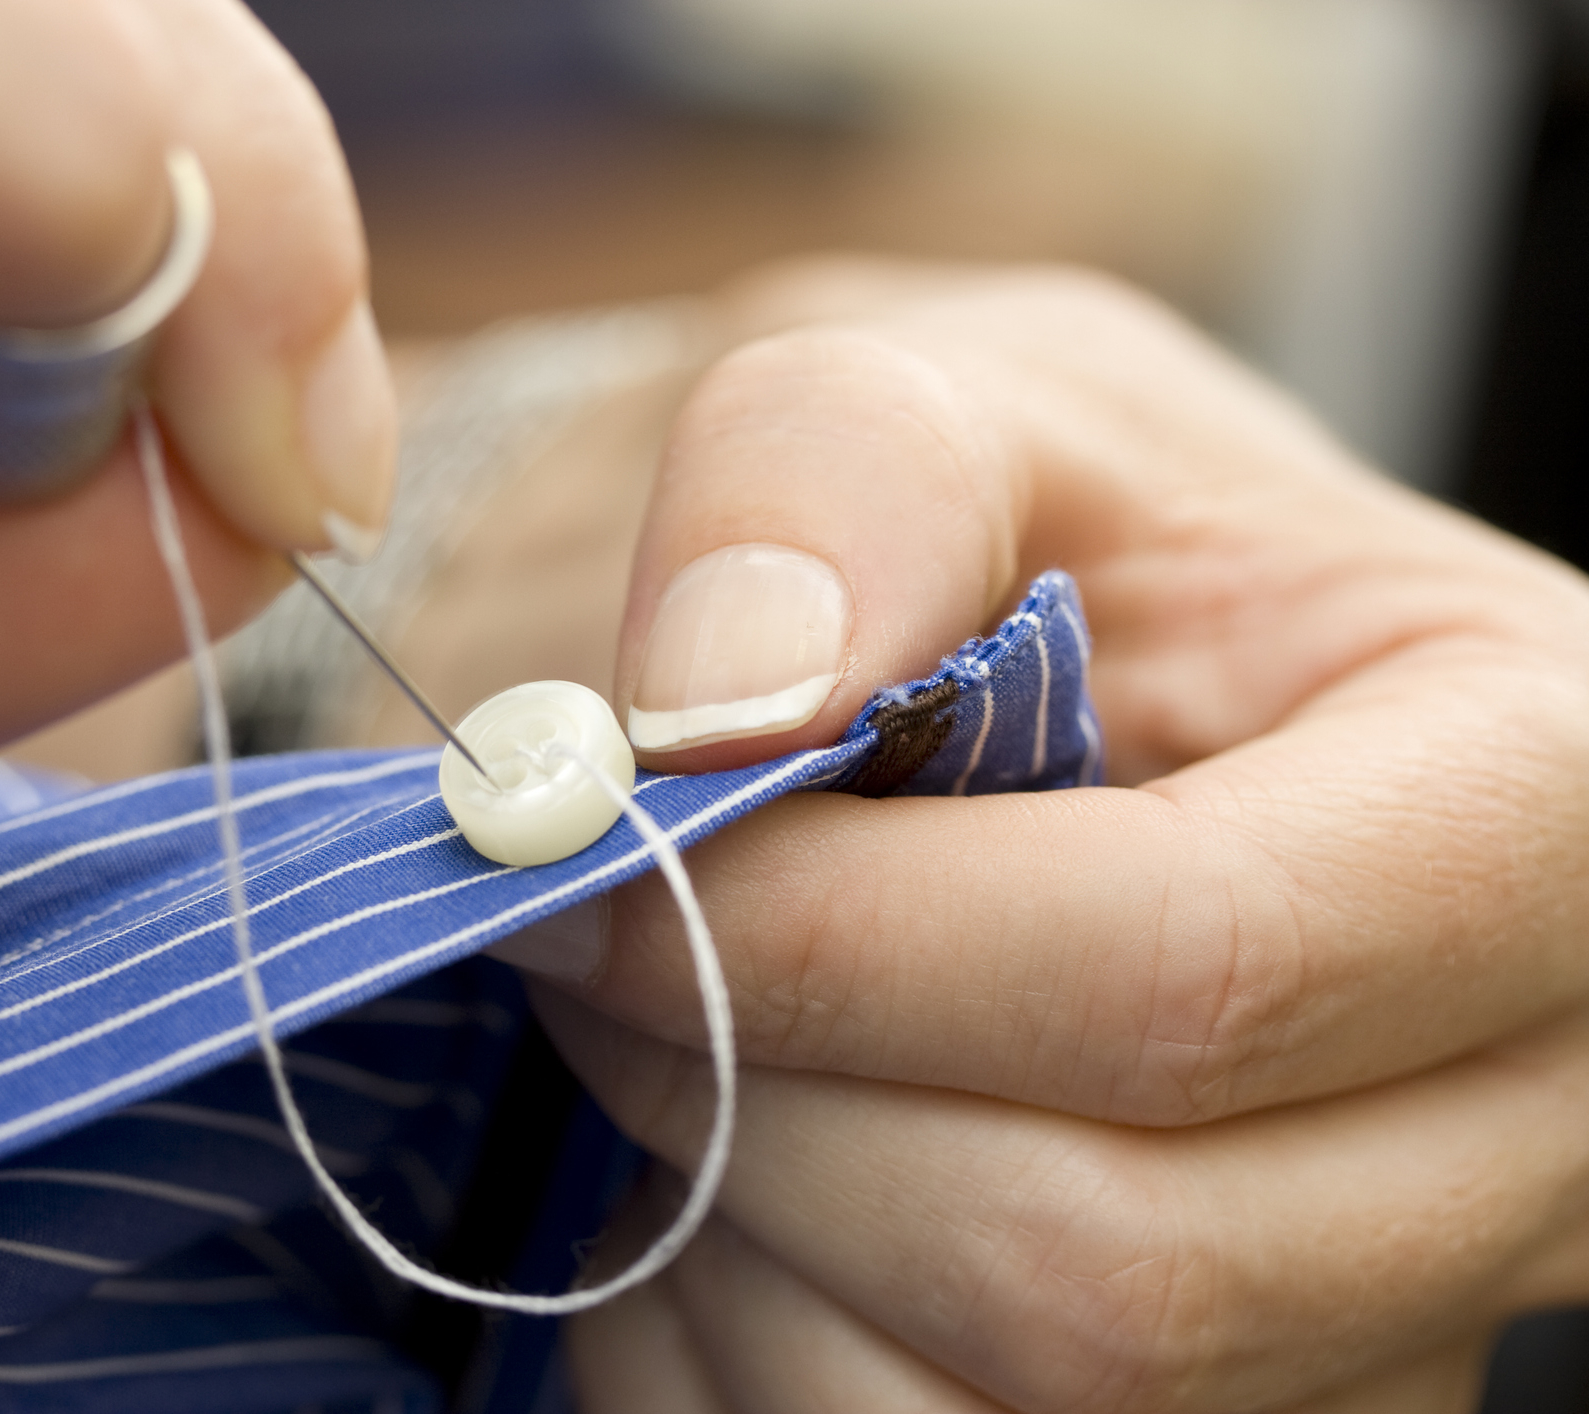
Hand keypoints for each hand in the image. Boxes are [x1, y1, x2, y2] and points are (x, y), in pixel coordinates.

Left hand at [508, 262, 1588, 1410]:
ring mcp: (1383, 1321)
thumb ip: (838, 469)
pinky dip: (738, 1353)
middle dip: (764, 1105)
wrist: (1010, 687)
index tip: (603, 869)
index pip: (1204, 968)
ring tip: (677, 1051)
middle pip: (1116, 1264)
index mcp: (1530, 800)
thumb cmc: (1002, 538)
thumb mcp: (938, 394)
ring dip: (736, 1245)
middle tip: (608, 957)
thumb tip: (727, 709)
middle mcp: (1518, 1115)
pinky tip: (722, 1187)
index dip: (845, 947)